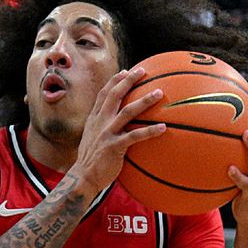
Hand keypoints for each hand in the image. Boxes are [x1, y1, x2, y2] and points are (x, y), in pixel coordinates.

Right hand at [72, 67, 165, 191]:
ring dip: (144, 101)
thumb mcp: (93, 137)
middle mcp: (100, 122)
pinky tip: (163, 127)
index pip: (104, 94)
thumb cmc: (92, 159)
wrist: (84, 176)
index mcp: (94, 118)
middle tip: (142, 71)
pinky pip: (134, 136)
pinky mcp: (114, 146)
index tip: (126, 71)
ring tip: (158, 93)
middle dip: (128, 81)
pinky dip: (149, 131)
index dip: (114, 81)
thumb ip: (103, 127)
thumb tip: (118, 123)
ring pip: (127, 111)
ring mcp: (106, 133)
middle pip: (115, 95)